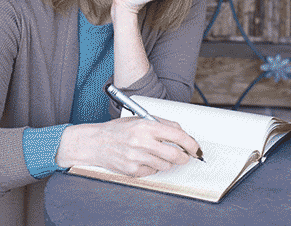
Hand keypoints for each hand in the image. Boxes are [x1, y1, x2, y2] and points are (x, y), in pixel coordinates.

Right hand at [56, 116, 201, 176]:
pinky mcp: (132, 170)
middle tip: (185, 156)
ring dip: (166, 161)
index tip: (196, 148)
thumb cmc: (118, 130)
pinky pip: (152, 172)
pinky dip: (152, 167)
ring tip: (155, 153)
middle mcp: (142, 142)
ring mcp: (136, 158)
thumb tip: (182, 132)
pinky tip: (143, 159)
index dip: (191, 143)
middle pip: (175, 154)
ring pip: (165, 165)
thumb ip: (162, 123)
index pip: (177, 135)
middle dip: (184, 157)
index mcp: (146, 126)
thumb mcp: (140, 119)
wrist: (95, 143)